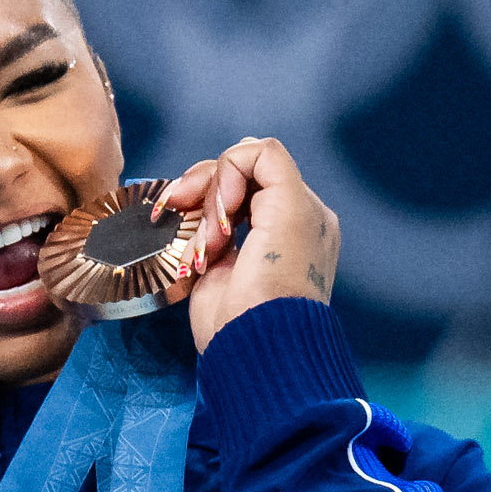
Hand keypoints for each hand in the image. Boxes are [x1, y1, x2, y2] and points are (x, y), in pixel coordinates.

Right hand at [159, 135, 339, 351]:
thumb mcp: (291, 204)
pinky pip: (192, 228)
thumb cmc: (279, 274)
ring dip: (198, 217)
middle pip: (228, 175)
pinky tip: (195, 258)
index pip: (258, 159)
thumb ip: (269, 161)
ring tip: (204, 248)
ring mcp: (242, 241)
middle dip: (209, 190)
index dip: (233, 171)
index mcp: (302, 207)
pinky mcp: (214, 262)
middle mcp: (274, 220)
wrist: (254, 335)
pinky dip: (188, 235)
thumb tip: (236, 156)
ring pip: (206, 198)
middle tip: (198, 214)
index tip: (228, 204)